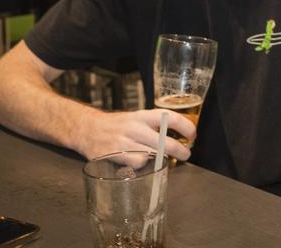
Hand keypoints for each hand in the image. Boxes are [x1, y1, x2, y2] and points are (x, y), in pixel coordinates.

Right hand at [75, 108, 194, 161]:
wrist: (88, 129)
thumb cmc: (118, 125)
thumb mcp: (138, 118)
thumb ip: (156, 125)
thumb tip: (182, 135)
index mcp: (143, 116)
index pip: (170, 118)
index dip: (186, 127)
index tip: (193, 135)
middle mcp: (135, 128)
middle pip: (165, 142)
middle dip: (180, 150)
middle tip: (186, 154)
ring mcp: (124, 142)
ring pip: (152, 155)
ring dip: (161, 158)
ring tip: (163, 158)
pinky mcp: (115, 155)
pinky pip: (137, 163)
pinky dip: (142, 165)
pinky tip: (140, 162)